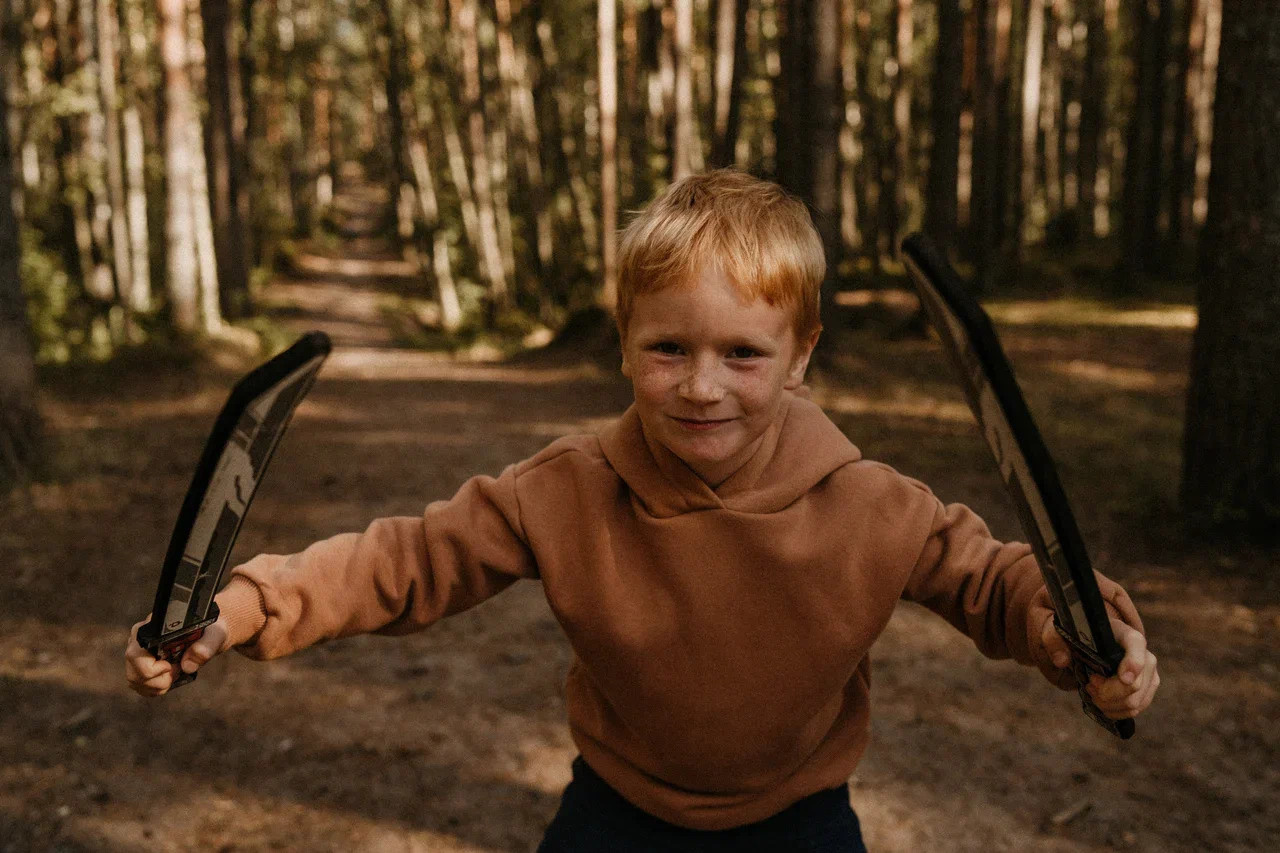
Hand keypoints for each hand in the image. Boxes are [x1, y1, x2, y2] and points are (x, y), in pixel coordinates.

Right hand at [125, 616, 228, 696]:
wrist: (210, 633)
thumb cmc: (211, 630)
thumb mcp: (216, 635)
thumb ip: (206, 646)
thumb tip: (188, 666)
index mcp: (154, 627)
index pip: (136, 651)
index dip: (150, 667)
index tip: (171, 666)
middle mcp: (141, 639)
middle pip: (133, 670)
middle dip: (156, 680)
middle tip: (177, 671)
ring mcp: (139, 653)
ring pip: (134, 680)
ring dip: (156, 686)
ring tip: (176, 674)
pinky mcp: (142, 664)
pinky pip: (139, 685)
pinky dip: (154, 689)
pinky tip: (169, 681)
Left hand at [1041, 614, 1159, 719]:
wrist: (1096, 644)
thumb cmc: (1082, 637)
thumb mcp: (1062, 633)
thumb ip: (1055, 641)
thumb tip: (1061, 661)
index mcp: (1126, 635)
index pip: (1136, 645)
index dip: (1133, 664)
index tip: (1123, 678)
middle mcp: (1145, 654)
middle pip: (1134, 685)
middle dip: (1107, 692)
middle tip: (1089, 684)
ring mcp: (1150, 674)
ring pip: (1134, 701)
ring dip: (1108, 704)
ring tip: (1092, 691)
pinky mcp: (1148, 690)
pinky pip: (1135, 709)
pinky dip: (1115, 711)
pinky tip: (1101, 702)